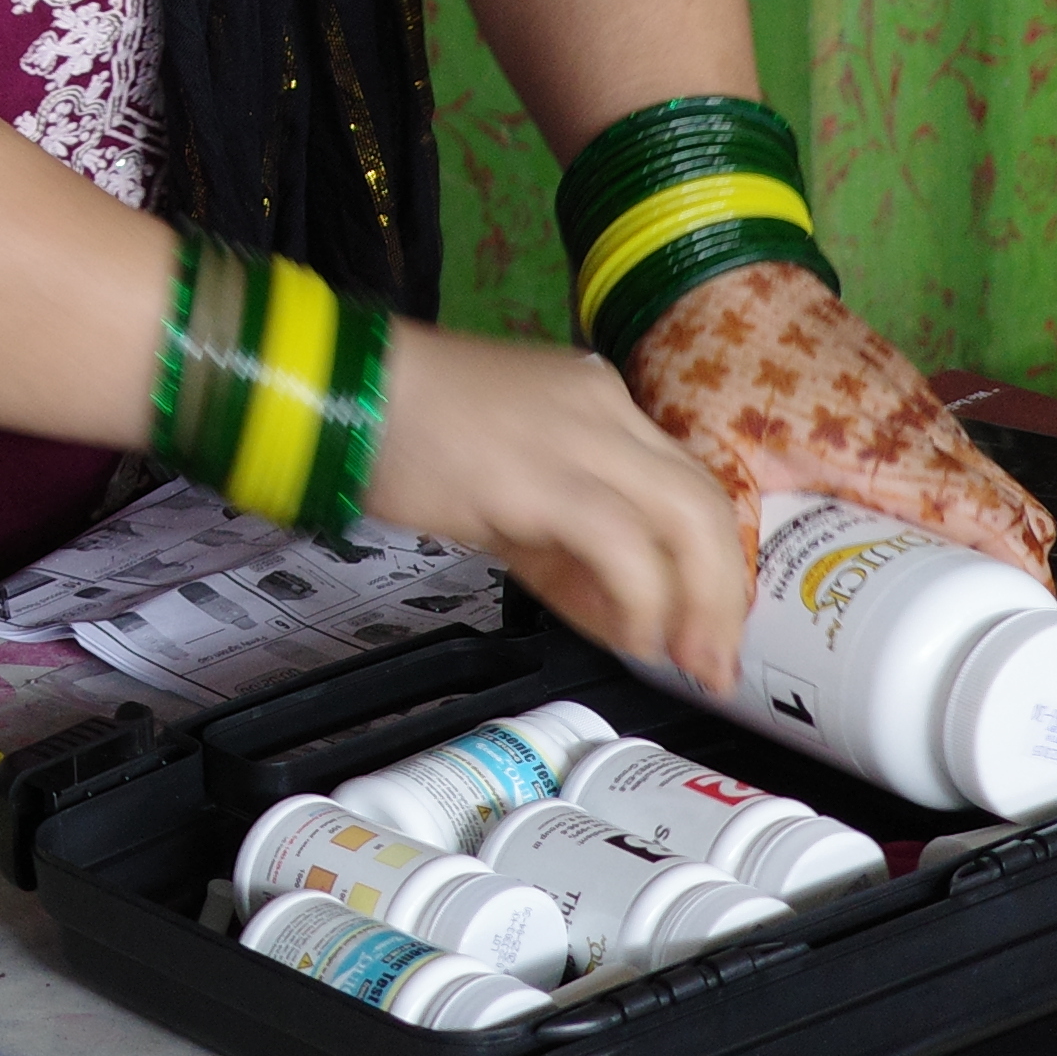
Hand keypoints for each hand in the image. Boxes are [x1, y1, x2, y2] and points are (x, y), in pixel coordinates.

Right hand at [361, 320, 759, 688]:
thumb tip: (615, 611)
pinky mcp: (545, 478)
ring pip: (687, 521)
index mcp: (596, 401)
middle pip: (704, 501)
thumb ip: (560, 538)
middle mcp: (605, 409)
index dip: (706, 561)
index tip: (702, 622)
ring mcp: (580, 437)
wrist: (333, 392)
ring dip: (700, 606)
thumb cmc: (396, 433)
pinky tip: (631, 639)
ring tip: (687, 663)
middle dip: (723, 592)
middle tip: (715, 660)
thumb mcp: (499, 485)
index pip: (682, 483)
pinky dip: (643, 602)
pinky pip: (625, 549)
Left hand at [624, 261, 1056, 579]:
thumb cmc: (713, 349)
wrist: (714, 268)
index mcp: (884, 449)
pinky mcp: (892, 383)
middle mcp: (913, 423)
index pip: (985, 514)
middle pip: (1001, 498)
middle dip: (1015, 553)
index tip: (1032, 606)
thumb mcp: (708, 453)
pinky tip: (917, 514)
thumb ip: (727, 537)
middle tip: (999, 612)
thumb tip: (722, 624)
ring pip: (975, 468)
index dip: (1019, 563)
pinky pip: (944, 442)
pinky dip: (953, 482)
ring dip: (985, 517)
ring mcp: (908, 399)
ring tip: (965, 578)